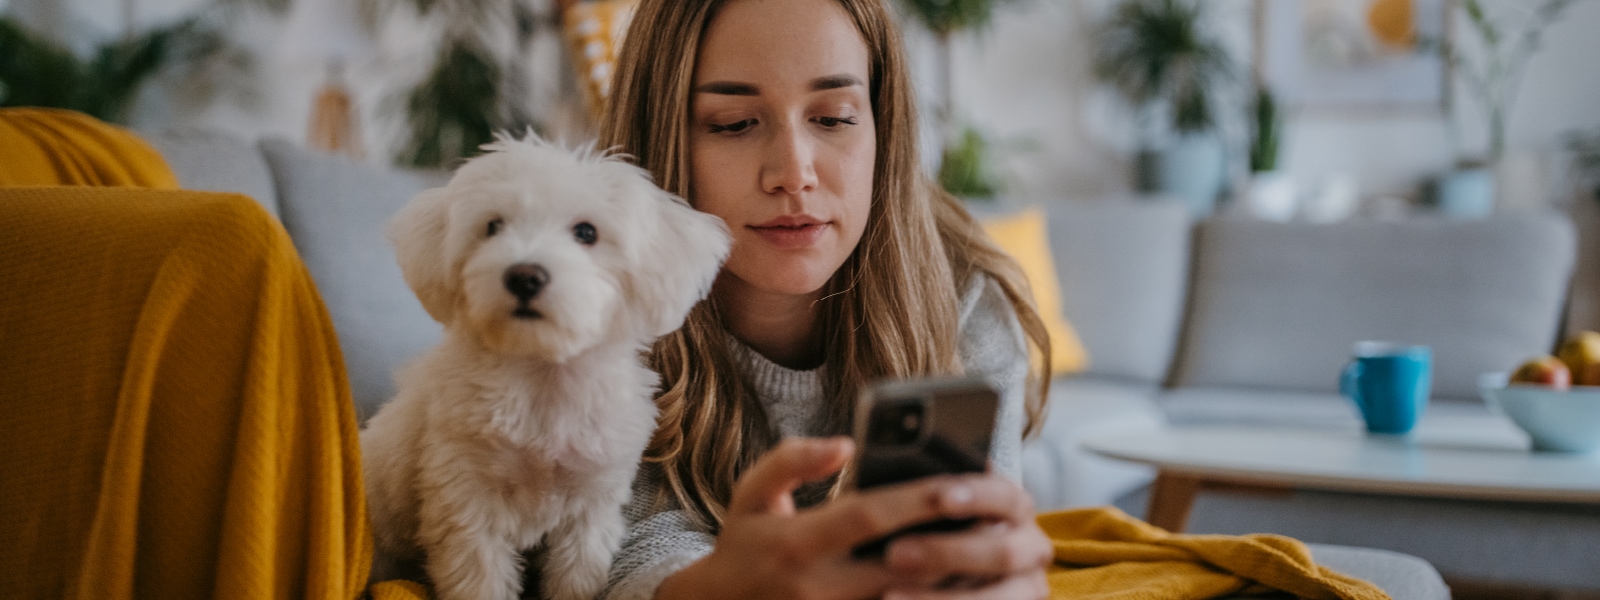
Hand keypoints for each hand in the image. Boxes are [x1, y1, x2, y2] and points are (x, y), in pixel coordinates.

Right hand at [656, 437, 1013, 599]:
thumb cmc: (743, 545)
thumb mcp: (750, 494)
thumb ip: (791, 460)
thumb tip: (843, 444)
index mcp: (798, 542)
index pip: (866, 516)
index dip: (913, 500)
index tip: (956, 482)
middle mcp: (820, 586)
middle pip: (899, 564)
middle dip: (949, 541)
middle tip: (995, 518)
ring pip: (905, 599)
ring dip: (949, 579)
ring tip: (990, 552)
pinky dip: (928, 598)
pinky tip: (958, 584)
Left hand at [880, 474, 1052, 599]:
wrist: (954, 567)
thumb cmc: (940, 528)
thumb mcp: (939, 507)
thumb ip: (925, 494)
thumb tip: (864, 458)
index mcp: (1013, 507)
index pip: (1003, 495)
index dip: (975, 495)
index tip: (940, 497)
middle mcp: (1031, 545)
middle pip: (1002, 552)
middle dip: (947, 554)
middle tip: (895, 554)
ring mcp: (1027, 585)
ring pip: (995, 596)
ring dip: (942, 597)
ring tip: (890, 594)